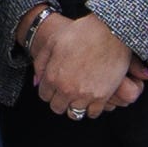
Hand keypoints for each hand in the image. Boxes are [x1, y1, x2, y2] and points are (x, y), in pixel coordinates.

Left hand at [26, 9, 146, 120]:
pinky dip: (91, 108)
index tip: (55, 85)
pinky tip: (91, 98)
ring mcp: (85, 95)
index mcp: (53, 77)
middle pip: (57, 107)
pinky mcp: (101, 97)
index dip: (49, 90)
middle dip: (59, 100)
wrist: (110, 33)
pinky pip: (92, 113)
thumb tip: (37, 79)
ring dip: (74, 105)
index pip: (44, 96)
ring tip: (78, 96)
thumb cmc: (82, 33)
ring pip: (74, 113)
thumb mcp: (54, 41)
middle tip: (66, 91)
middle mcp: (67, 90)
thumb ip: (41, 61)